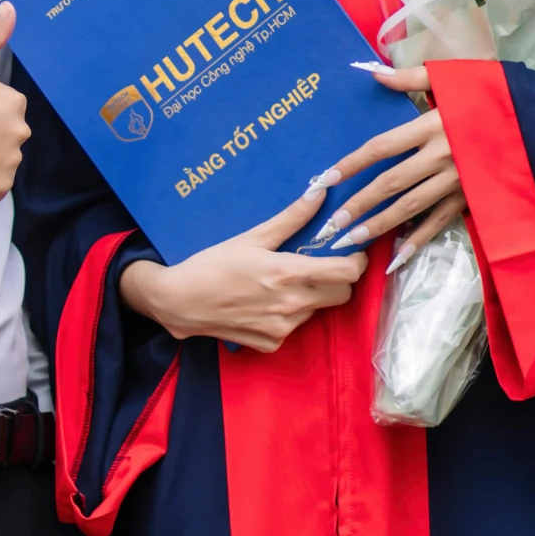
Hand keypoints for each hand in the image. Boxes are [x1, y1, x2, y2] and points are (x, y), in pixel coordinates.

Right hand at [119, 184, 365, 354]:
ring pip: (317, 311)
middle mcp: (291, 305)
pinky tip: (265, 303)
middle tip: (318, 266)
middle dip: (337, 279)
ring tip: (282, 283)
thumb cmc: (212, 264)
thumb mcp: (252, 237)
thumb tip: (320, 192)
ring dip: (311, 296)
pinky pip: (294, 328)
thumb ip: (291, 218)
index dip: (356, 261)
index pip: (348, 273)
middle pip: (341, 295)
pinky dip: (288, 315)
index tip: (349, 252)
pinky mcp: (271, 343)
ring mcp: (282, 328)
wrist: (178, 301)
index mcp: (289, 274)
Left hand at [308, 63, 465, 267]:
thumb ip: (411, 77)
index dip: (352, 163)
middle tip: (332, 224)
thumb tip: (373, 73)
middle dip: (360, 204)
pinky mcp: (473, 196)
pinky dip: (420, 239)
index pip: (382, 147)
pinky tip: (398, 255)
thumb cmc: (493, 93)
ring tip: (352, 239)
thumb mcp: (454, 78)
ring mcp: (458, 180)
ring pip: (412, 207)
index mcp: (433, 125)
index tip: (327, 178)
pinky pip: (441, 221)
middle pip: (392, 183)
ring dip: (380, 225)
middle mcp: (442, 155)